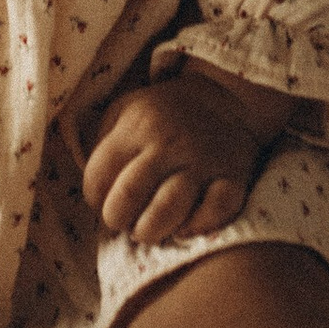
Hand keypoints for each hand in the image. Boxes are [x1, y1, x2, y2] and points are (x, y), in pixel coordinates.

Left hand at [82, 68, 290, 248]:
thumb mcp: (124, 112)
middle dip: (117, 218)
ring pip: (168, 208)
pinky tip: (186, 228)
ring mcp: (202, 161)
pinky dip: (199, 227)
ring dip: (150, 230)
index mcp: (137, 127)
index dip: (94, 198)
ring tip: (148, 230)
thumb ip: (102, 145)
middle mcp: (168, 143)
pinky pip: (218, 211)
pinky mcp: (234, 178)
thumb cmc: (161, 115)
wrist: (223, 98)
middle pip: (128, 195)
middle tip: (124, 221)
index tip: (103, 201)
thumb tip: (95, 193)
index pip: (98, 176)